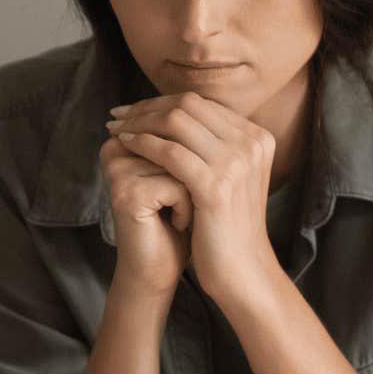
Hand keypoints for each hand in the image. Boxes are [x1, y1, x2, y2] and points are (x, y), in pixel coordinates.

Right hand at [100, 129, 192, 299]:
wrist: (159, 270)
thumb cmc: (176, 221)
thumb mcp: (185, 173)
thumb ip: (187, 138)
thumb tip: (212, 105)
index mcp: (125, 138)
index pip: (178, 124)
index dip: (196, 155)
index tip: (185, 183)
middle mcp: (115, 149)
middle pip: (179, 140)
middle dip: (195, 172)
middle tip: (187, 200)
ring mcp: (118, 169)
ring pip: (182, 162)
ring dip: (194, 192)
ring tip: (179, 213)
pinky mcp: (126, 192)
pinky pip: (178, 186)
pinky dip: (187, 209)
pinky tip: (175, 225)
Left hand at [106, 91, 281, 303]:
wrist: (243, 271)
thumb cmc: (228, 227)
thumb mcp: (230, 177)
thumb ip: (213, 146)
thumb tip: (174, 115)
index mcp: (256, 137)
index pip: (201, 104)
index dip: (162, 102)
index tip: (133, 110)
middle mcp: (251, 143)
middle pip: (188, 105)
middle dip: (147, 107)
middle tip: (118, 114)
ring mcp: (236, 162)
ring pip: (176, 122)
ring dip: (139, 122)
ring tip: (116, 129)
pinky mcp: (216, 185)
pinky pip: (170, 151)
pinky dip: (143, 143)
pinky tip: (125, 145)